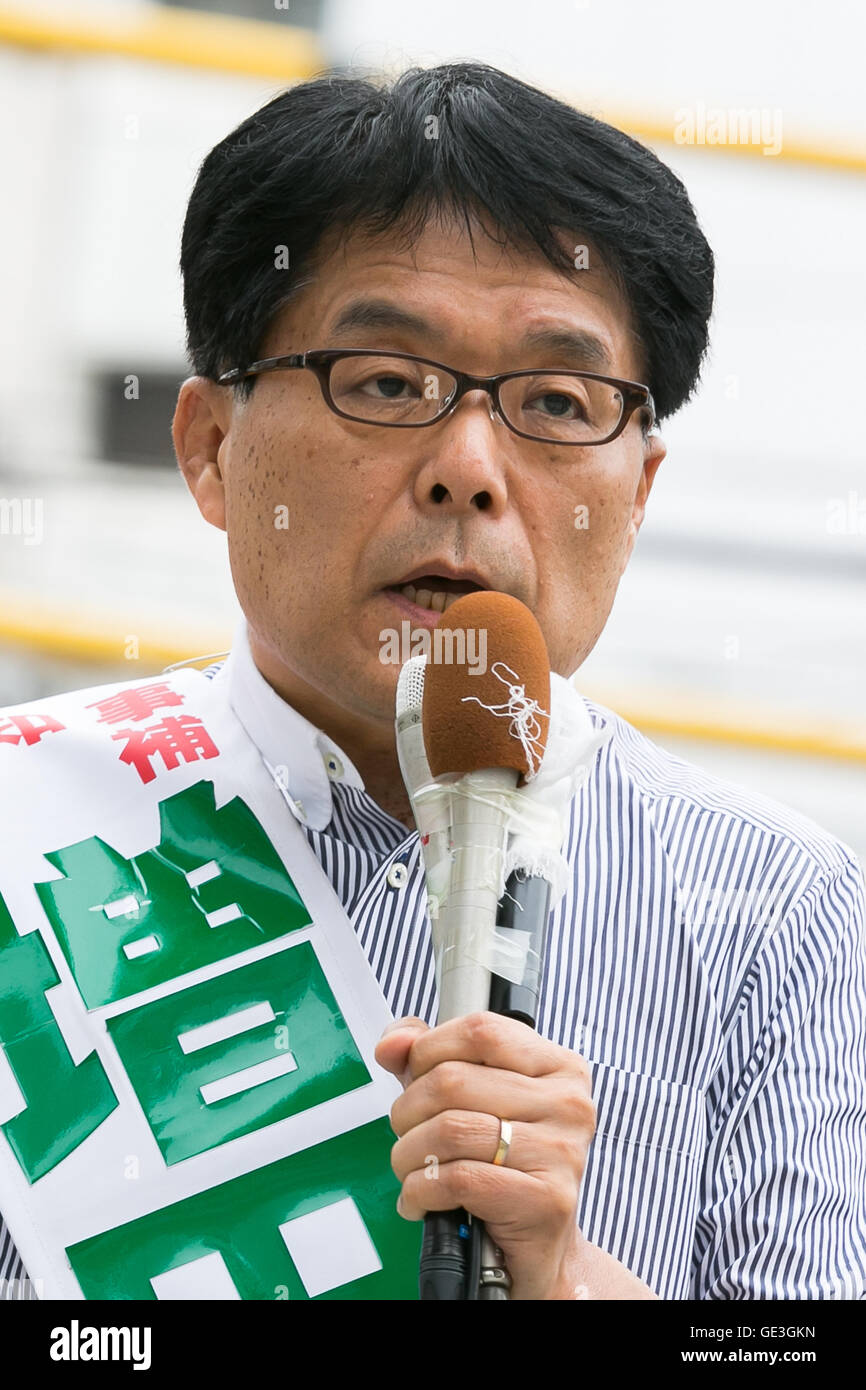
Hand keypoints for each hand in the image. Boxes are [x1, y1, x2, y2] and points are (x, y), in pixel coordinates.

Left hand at [375, 1011, 595, 1299]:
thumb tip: (392, 1043)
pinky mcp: (547, 1199)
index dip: (430, 1049)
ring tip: (411, 1169)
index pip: (480, 1030)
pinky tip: (420, 1200)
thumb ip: (428, 1056)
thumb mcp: (470, 1098)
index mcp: (558, 1065)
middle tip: (407, 1134)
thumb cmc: (504, 1166)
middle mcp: (568, 1102)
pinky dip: (420, 1191)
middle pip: (453, 1080)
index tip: (414, 1076)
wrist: (541, 1246)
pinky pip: (458, 1179)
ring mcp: (562, 1150)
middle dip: (408, 1110)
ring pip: (449, 1130)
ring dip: (409, 1155)